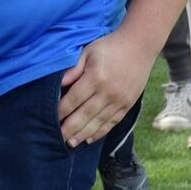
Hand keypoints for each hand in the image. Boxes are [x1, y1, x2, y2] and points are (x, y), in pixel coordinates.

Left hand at [58, 29, 156, 146]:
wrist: (140, 46)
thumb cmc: (110, 46)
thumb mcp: (88, 51)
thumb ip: (74, 68)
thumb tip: (59, 84)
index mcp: (95, 77)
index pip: (73, 99)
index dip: (61, 111)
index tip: (51, 119)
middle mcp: (108, 92)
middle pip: (84, 115)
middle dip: (69, 128)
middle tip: (57, 138)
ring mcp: (119, 100)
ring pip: (98, 122)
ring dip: (83, 134)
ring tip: (70, 143)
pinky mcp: (128, 105)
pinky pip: (112, 122)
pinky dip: (100, 132)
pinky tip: (89, 139)